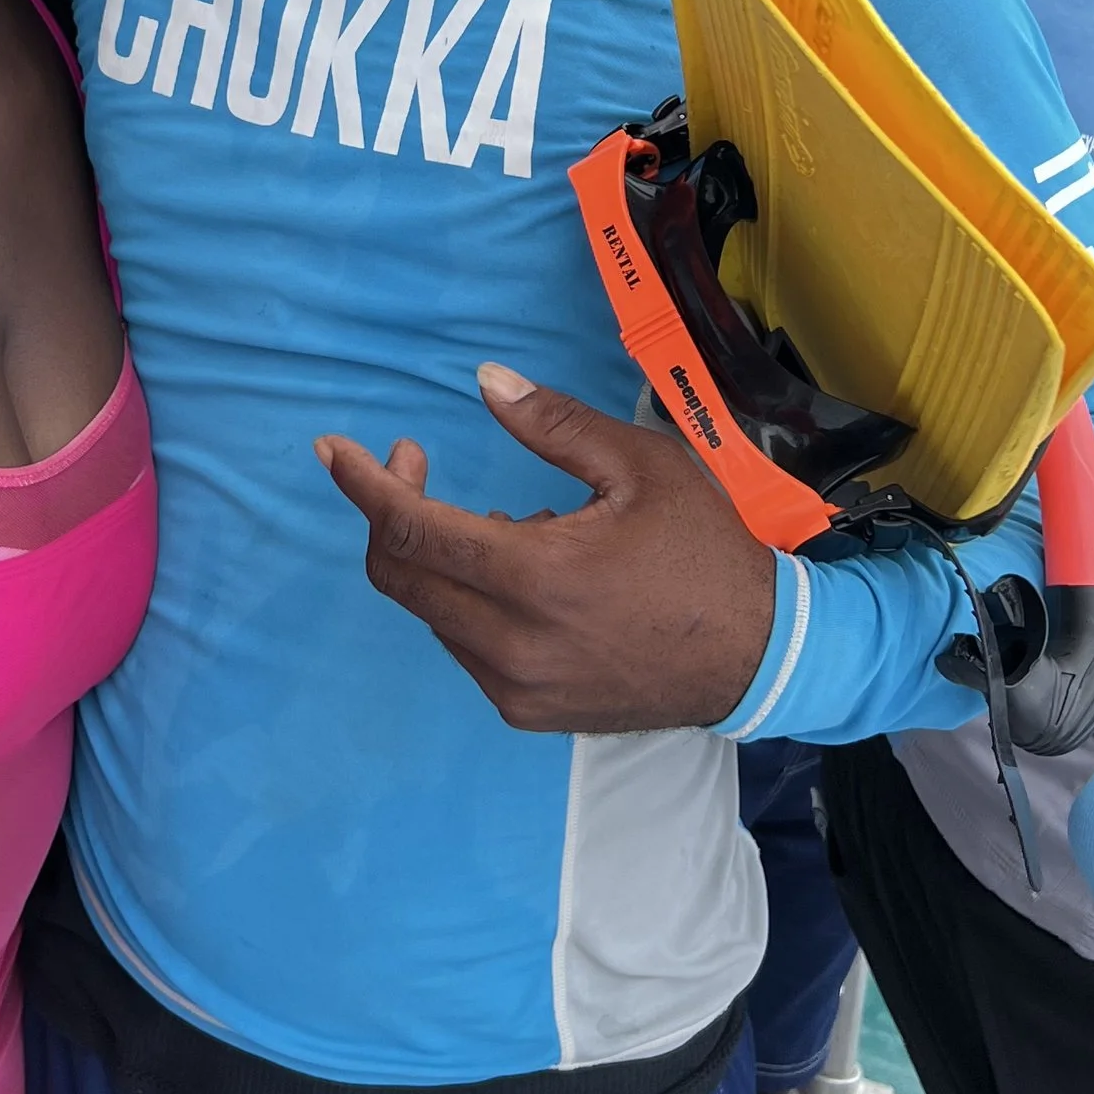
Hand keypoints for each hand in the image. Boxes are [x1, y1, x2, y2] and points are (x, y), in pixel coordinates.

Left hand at [316, 365, 777, 734]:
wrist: (761, 658)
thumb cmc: (704, 551)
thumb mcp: (641, 466)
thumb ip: (553, 424)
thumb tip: (483, 381)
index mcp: (534, 577)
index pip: (409, 530)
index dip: (362, 484)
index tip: (331, 449)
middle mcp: (510, 643)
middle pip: (399, 575)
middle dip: (390, 510)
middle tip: (417, 463)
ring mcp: (515, 688)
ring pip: (431, 611)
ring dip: (441, 557)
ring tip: (516, 524)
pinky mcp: (528, 712)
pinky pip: (466, 645)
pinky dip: (472, 599)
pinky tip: (529, 573)